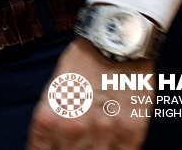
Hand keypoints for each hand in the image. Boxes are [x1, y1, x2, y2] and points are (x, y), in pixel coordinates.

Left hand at [27, 39, 151, 149]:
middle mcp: (74, 127)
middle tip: (72, 147)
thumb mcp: (55, 88)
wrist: (115, 41)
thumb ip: (52, 118)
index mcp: (50, 116)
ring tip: (92, 147)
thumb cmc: (83, 61)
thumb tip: (51, 143)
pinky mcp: (131, 132)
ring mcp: (104, 132)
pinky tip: (110, 149)